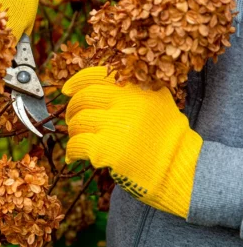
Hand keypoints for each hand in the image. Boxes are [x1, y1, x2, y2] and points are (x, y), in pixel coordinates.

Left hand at [62, 66, 202, 217]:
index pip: (96, 76)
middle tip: (71, 119)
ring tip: (79, 138)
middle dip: (72, 110)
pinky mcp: (106, 149)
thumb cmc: (167, 138)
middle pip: (82, 99)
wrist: (180, 170)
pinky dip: (71, 151)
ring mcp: (115, 126)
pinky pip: (77, 144)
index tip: (67, 89)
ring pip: (77, 122)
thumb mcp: (157, 101)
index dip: (76, 82)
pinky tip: (73, 156)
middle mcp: (125, 103)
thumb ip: (131, 90)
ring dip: (73, 131)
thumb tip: (93, 85)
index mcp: (135, 88)